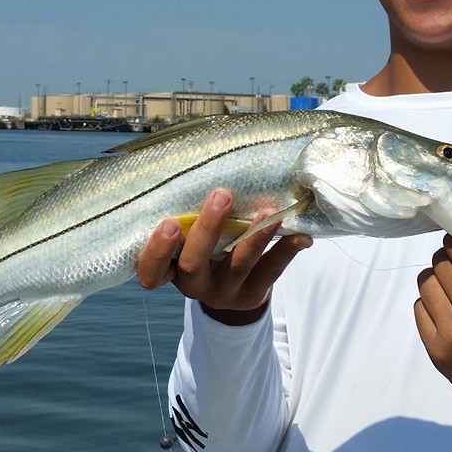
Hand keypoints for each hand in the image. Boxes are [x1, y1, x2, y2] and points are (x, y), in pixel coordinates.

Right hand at [137, 188, 311, 324]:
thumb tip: (206, 156)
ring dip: (255, 238)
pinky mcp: (252, 295)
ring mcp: (224, 293)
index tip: (168, 222)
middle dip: (207, 230)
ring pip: (237, 267)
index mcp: (171, 268)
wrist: (232, 288)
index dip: (156, 251)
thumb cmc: (205, 247)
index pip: (150, 271)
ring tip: (269, 213)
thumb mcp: (190, 236)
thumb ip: (190, 211)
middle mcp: (193, 284)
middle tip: (221, 195)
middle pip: (193, 264)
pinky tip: (300, 235)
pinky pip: (270, 273)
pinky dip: (286, 251)